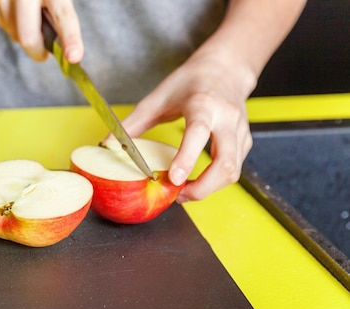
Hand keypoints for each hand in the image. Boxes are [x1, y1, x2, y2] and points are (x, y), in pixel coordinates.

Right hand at [0, 0, 83, 62]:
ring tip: (28, 14)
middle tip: (44, 54)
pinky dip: (7, 21)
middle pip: (27, 36)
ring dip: (21, 33)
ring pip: (12, 32)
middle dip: (36, 50)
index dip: (70, 38)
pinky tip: (13, 8)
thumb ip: (57, 10)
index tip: (74, 57)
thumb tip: (58, 45)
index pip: (63, 14)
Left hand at [120, 50, 255, 202]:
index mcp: (204, 105)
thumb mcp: (158, 98)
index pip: (198, 134)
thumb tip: (108, 144)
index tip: (174, 180)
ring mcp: (240, 132)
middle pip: (225, 163)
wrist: (226, 68)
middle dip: (203, 188)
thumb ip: (133, 123)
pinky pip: (233, 169)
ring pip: (232, 171)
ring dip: (209, 188)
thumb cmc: (190, 82)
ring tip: (184, 192)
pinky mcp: (245, 142)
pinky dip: (215, 181)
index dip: (187, 159)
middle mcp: (227, 119)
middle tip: (178, 196)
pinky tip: (197, 181)